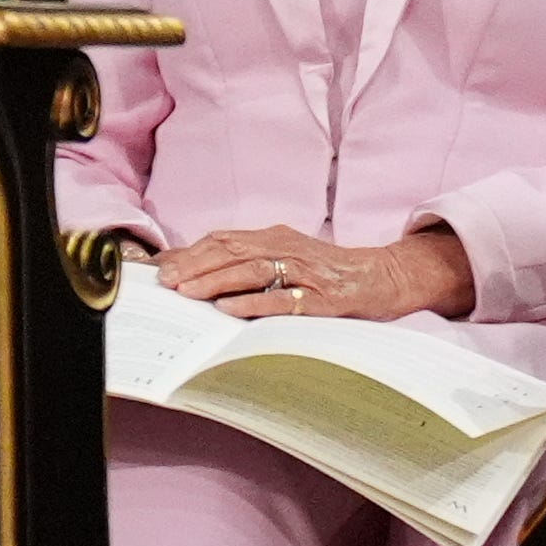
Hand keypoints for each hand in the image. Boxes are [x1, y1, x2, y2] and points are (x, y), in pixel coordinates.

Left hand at [158, 222, 470, 322]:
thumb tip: (201, 275)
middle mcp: (287, 247)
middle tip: (164, 283)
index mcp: (276, 237)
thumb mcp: (290, 258)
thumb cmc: (332, 272)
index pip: (223, 239)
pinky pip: (284, 298)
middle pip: (231, 251)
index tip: (159, 269)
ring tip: (187, 293)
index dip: (189, 253)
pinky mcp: (323, 296)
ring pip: (252, 270)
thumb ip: (252, 262)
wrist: (387, 276)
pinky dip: (255, 302)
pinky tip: (231, 309)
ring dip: (216, 281)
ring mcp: (306, 271)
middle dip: (194, 266)